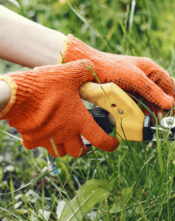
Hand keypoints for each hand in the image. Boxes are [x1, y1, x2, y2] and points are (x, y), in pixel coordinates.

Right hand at [0, 60, 118, 156]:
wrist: (15, 94)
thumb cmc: (45, 85)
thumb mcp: (69, 73)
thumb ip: (84, 70)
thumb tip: (91, 68)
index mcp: (79, 121)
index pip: (100, 140)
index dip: (110, 144)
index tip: (113, 144)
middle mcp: (65, 134)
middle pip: (78, 152)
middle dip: (84, 148)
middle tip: (84, 140)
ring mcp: (47, 139)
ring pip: (60, 152)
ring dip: (65, 147)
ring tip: (64, 136)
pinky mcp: (31, 139)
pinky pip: (37, 145)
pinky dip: (41, 141)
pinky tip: (41, 130)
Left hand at [62, 35, 174, 117]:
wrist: (88, 70)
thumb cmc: (112, 68)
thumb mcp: (135, 78)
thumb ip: (153, 91)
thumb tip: (170, 104)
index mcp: (151, 70)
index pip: (171, 85)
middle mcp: (146, 79)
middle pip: (164, 96)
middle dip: (174, 107)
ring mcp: (137, 88)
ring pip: (154, 103)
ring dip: (161, 112)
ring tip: (169, 122)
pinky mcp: (128, 96)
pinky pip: (142, 106)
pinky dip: (148, 113)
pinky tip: (152, 120)